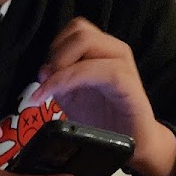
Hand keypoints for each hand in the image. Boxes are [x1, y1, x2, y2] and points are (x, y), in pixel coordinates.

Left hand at [30, 18, 175, 175]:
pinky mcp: (126, 80)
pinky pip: (93, 70)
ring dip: (61, 65)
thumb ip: (58, 84)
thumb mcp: (73, 101)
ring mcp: (121, 62)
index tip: (44, 77)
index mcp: (101, 51)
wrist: (133, 145)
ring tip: (51, 90)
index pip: (74, 30)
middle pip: (78, 30)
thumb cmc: (106, 122)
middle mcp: (113, 50)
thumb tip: (43, 70)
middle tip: (48, 83)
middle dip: (57, 55)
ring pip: (85, 41)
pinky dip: (68, 80)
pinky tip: (56, 97)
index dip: (55, 48)